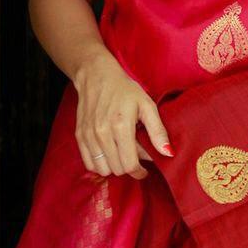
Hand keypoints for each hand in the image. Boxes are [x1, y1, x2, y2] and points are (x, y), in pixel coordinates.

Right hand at [72, 49, 172, 179]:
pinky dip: (100, 164)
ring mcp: (88, 135)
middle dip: (129, 168)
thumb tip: (168, 153)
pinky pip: (89, 163)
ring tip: (121, 153)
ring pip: (102, 169)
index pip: (129, 164)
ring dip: (114, 167)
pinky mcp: (79, 136)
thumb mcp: (147, 105)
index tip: (145, 169)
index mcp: (121, 126)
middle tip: (135, 156)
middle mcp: (102, 133)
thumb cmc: (124, 89)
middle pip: (117, 169)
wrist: (96, 76)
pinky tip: (109, 153)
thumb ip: (158, 131)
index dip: (139, 172)